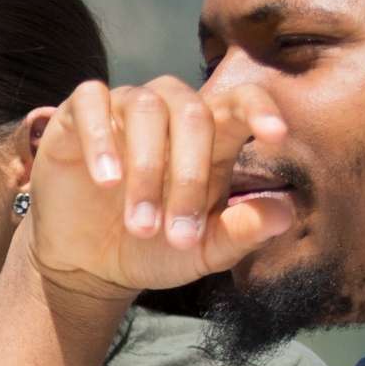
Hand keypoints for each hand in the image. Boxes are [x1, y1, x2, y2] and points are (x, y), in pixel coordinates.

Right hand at [25, 76, 298, 304]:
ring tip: (140, 226)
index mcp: (210, 139)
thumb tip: (288, 212)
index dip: (259, 109)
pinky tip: (106, 180)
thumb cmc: (151, 250)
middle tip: (177, 237)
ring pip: (146, 108)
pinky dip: (100, 137)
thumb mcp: (200, 252)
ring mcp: (123, 110)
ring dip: (146, 171)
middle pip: (192, 113)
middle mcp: (170, 113)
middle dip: (188, 178)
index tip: (275, 136)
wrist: (85, 264)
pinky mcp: (76, 116)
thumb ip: (240, 233)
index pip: (241, 102)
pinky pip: (91, 100)